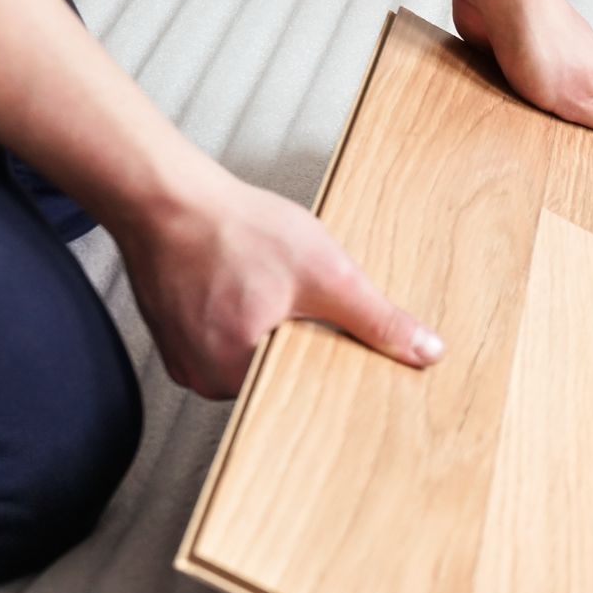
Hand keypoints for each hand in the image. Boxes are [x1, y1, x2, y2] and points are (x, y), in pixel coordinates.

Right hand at [115, 164, 442, 398]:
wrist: (166, 196)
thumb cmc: (231, 229)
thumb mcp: (325, 273)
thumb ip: (377, 320)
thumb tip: (426, 352)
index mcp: (237, 374)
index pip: (307, 395)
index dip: (333, 368)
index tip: (342, 344)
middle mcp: (204, 379)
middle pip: (280, 377)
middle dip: (303, 345)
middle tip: (298, 301)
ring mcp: (186, 360)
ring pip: (254, 358)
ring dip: (273, 330)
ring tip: (269, 289)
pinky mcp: (177, 338)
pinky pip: (226, 342)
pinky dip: (244, 319)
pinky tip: (248, 288)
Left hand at [453, 0, 592, 150]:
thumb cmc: (544, 42)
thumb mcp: (587, 100)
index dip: (592, 140)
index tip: (578, 156)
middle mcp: (577, 66)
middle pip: (573, 110)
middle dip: (557, 126)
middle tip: (541, 140)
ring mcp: (545, 56)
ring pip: (539, 98)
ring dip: (526, 110)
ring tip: (516, 120)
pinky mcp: (513, 51)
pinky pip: (510, 82)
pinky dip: (503, 90)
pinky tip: (494, 98)